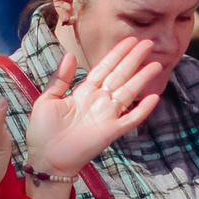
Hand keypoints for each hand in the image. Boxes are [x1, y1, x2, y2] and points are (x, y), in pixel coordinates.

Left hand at [23, 39, 166, 176]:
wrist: (45, 158)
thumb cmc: (43, 131)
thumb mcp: (47, 99)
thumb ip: (60, 78)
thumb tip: (69, 54)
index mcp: (84, 92)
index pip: (104, 68)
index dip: (117, 54)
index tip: (130, 40)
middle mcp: (99, 101)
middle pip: (120, 75)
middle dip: (134, 59)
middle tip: (148, 43)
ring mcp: (107, 116)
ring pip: (129, 92)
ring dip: (142, 78)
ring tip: (156, 64)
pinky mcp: (111, 131)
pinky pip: (131, 119)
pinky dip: (143, 109)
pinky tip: (155, 98)